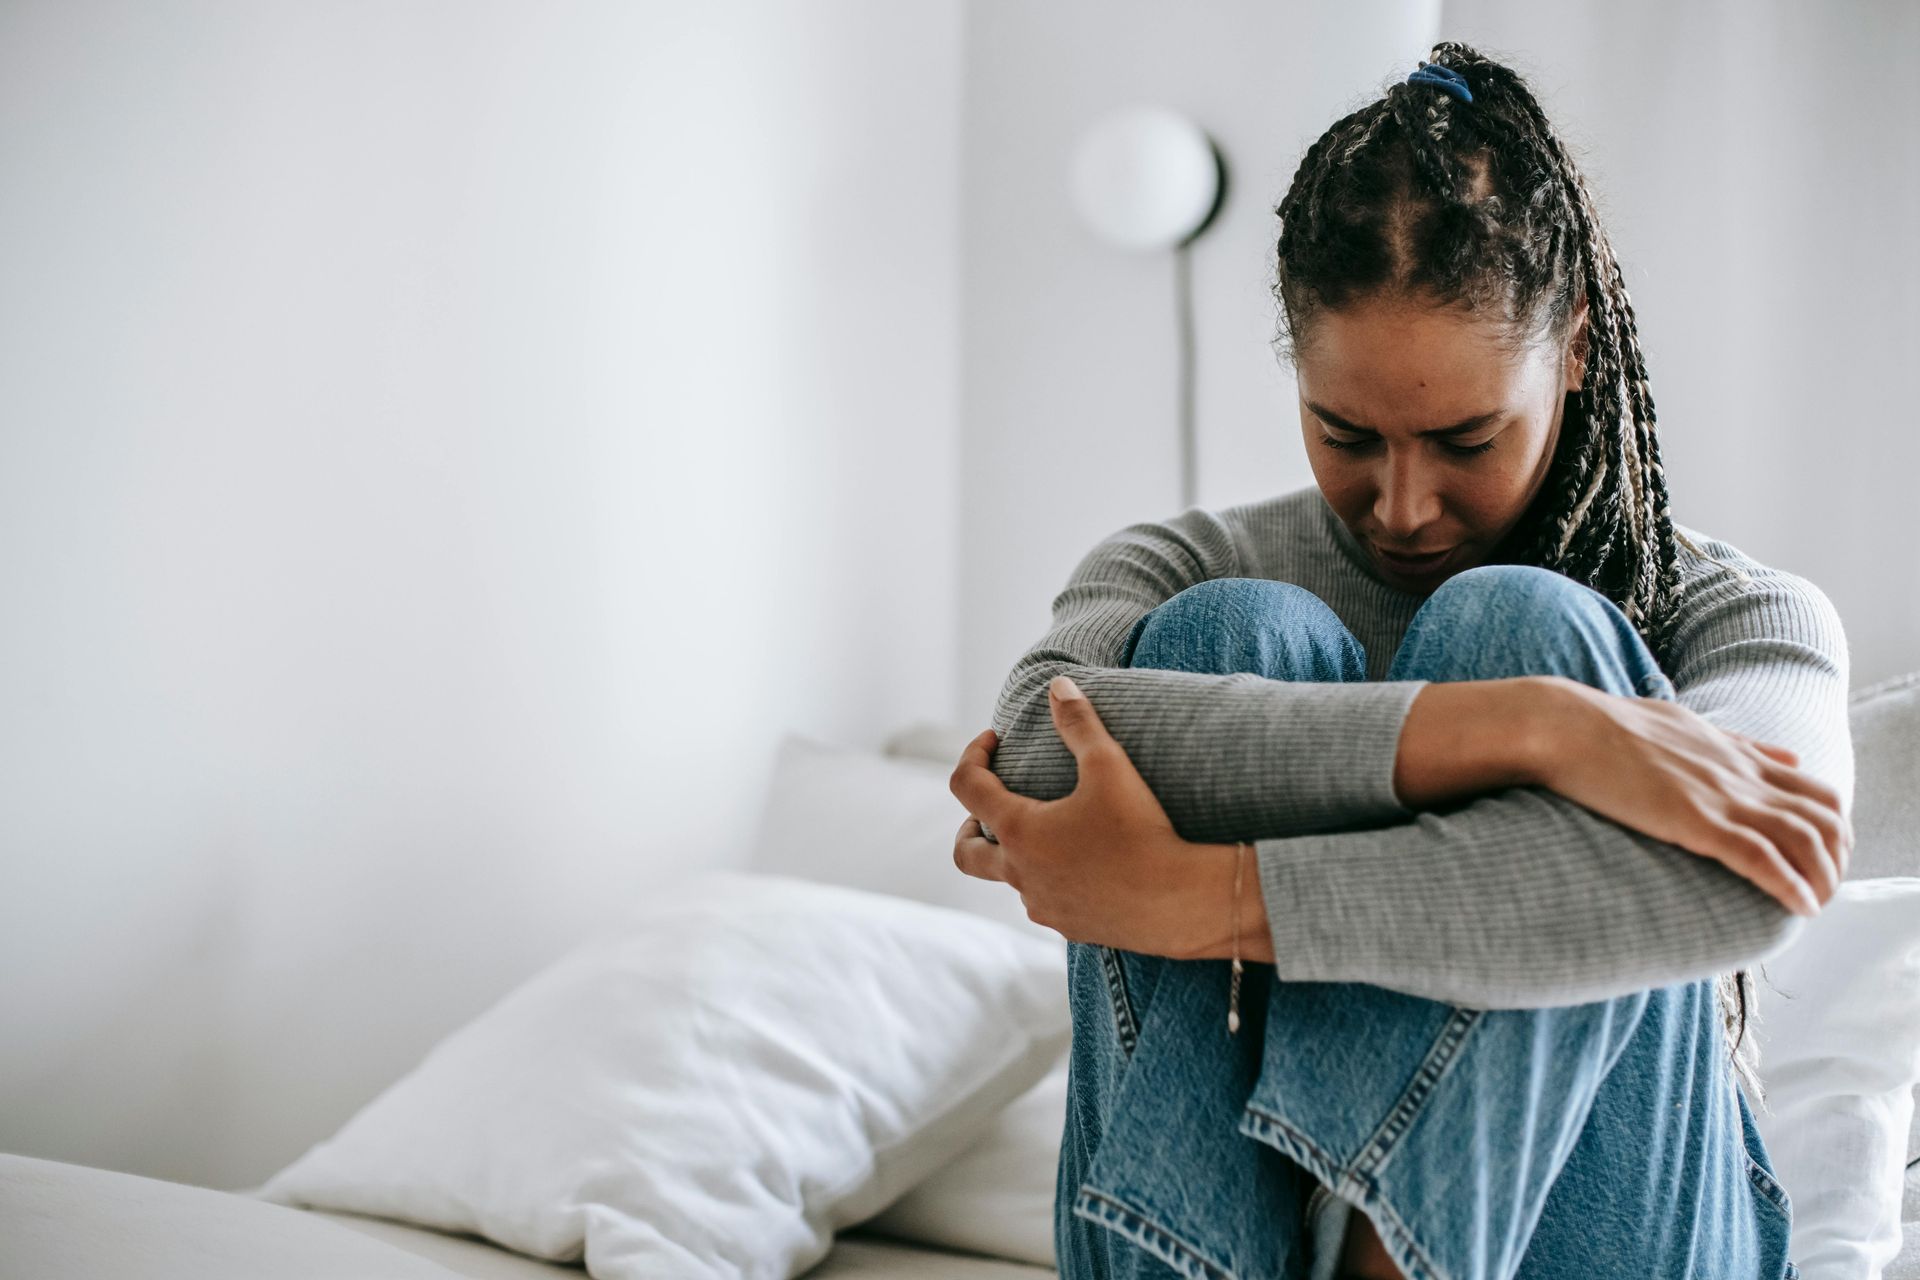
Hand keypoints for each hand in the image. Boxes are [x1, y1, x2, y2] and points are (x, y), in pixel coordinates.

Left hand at [948, 674, 1207, 957]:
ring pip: (1010, 879)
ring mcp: (1043, 905)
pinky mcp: (1070, 926)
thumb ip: (1079, 722)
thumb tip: (1057, 684)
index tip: (994, 740)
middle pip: (965, 853)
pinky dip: (1050, 879)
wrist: (1181, 901)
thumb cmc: (1142, 830)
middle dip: (970, 825)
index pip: (966, 786)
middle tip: (989, 807)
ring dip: (1017, 854)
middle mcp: (1020, 874)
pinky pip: (1045, 900)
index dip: (973, 755)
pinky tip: (1083, 865)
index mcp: (1019, 831)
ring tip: (1050, 832)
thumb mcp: (1110, 765)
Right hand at [1539, 679, 1850, 915]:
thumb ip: (1740, 744)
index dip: (1833, 829)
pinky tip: (1800, 907)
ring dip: (1823, 878)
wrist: (1564, 725)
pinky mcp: (1696, 820)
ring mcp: (1721, 797)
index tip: (1823, 858)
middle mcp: (1741, 774)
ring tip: (1816, 904)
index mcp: (1737, 755)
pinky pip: (1762, 857)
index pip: (1818, 790)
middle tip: (1824, 887)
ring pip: (1806, 840)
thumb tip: (1789, 755)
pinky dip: (1791, 886)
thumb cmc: (1607, 725)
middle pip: (1826, 817)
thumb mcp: (1686, 724)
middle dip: (1837, 858)